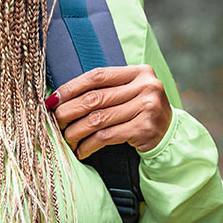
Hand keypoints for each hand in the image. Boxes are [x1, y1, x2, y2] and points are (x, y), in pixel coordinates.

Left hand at [47, 66, 171, 159]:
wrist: (169, 134)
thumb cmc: (139, 110)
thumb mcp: (127, 93)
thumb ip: (102, 90)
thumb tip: (58, 98)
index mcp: (138, 72)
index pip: (97, 76)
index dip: (71, 87)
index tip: (53, 99)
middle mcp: (146, 87)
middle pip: (95, 98)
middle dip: (69, 111)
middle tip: (55, 121)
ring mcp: (148, 108)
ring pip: (98, 119)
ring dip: (76, 131)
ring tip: (66, 138)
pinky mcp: (145, 130)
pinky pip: (107, 136)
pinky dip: (89, 145)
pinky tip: (81, 150)